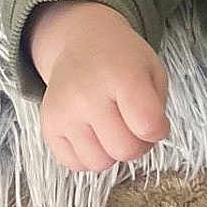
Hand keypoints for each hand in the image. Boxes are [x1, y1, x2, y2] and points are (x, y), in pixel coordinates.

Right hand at [30, 1, 170, 170]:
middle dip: (137, 144)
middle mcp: (87, 94)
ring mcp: (64, 111)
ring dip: (111, 153)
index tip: (154, 119)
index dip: (158, 130)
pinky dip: (88, 155)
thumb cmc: (123, 60)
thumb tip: (146, 141)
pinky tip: (92, 133)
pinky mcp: (48, 126)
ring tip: (112, 128)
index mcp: (121, 75)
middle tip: (133, 125)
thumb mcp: (153, 70)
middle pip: (124, 150)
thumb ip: (157, 110)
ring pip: (98, 164)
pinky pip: (74, 163)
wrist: (81, 42)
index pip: (148, 126)